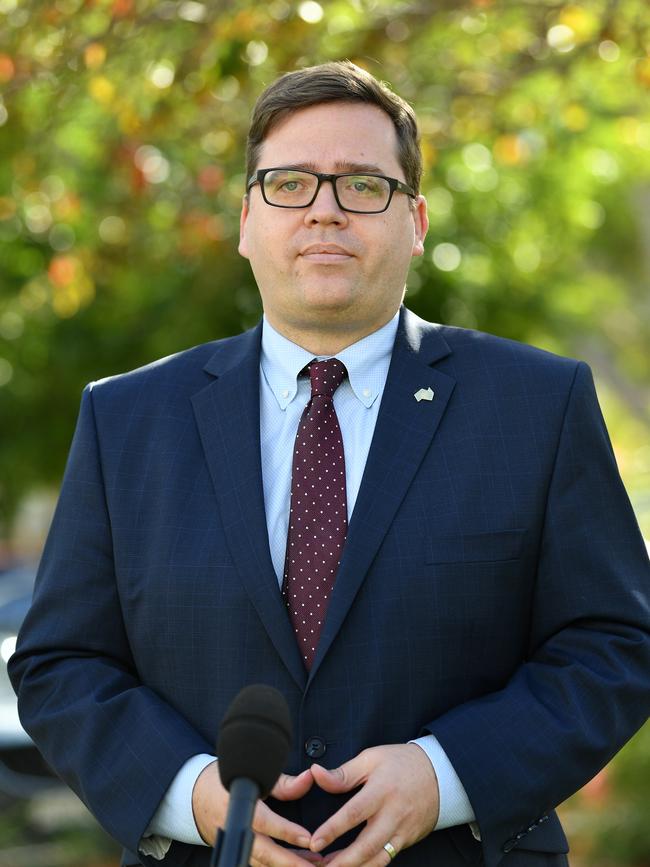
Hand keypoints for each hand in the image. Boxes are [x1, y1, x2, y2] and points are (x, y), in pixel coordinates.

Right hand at [192, 760, 322, 865]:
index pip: (265, 823)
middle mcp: (235, 830)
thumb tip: (309, 778)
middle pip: (265, 853)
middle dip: (291, 862)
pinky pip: (260, 864)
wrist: (195, 797)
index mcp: (238, 806)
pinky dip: (279, 865)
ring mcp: (234, 844)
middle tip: (315, 865)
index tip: (308, 839)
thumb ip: (283, 782)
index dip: (287, 832)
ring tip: (314, 865)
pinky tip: (298, 862)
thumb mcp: (254, 775)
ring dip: (288, 866)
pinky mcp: (237, 852)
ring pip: (264, 864)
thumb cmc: (223, 782)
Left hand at [309, 744, 439, 865]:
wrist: (440, 774)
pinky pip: (387, 858)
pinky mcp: (408, 840)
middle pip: (367, 844)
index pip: (354, 813)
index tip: (314, 841)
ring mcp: (403, 830)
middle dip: (343, 861)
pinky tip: (354, 866)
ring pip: (378, 858)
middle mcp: (393, 814)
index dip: (333, 829)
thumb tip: (316, 773)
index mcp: (382, 790)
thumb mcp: (371, 758)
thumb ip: (343, 772)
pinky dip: (369, 866)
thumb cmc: (401, 763)